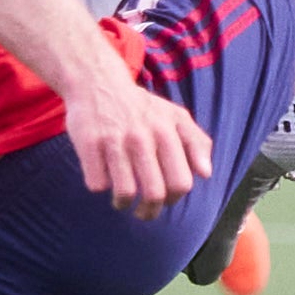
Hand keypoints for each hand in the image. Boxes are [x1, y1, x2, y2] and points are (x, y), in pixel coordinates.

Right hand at [60, 65, 210, 216]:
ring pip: (125, 193)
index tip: (164, 200)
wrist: (98, 82)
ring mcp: (114, 140)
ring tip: (121, 200)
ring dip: (123, 203)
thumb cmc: (141, 106)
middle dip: (148, 211)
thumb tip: (206, 174)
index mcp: (167, 131)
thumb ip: (196, 142)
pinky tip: (102, 177)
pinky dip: (99, 186)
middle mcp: (142, 136)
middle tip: (143, 212)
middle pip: (154, 193)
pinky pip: (97, 183)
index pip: (181, 182)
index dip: (174, 199)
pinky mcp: (88, 143)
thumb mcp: (175, 116)